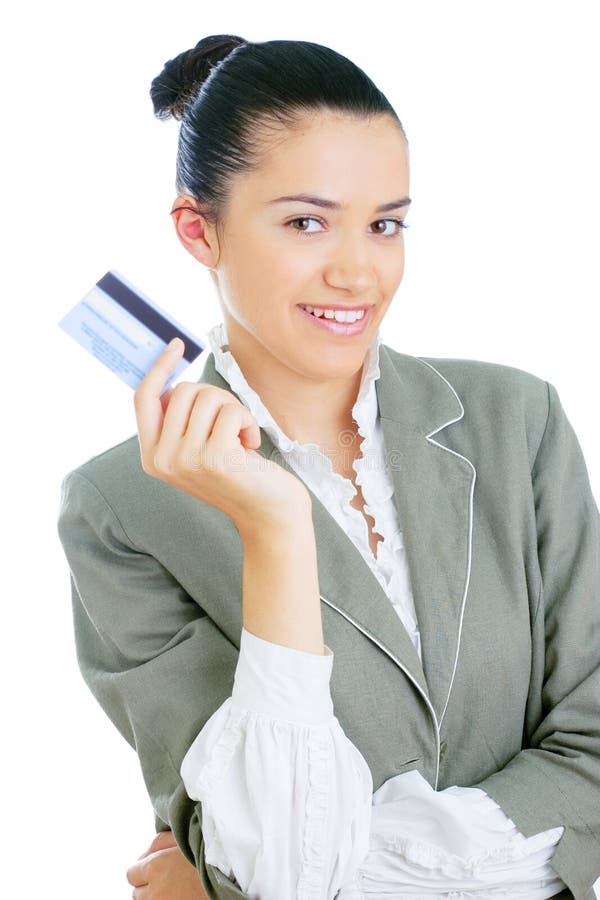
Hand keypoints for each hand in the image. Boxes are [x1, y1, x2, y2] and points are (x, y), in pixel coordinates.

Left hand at [126, 830, 208, 898]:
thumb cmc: (208, 854)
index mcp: (154, 868)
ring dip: (156, 897)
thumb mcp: (183, 838)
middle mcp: (154, 891)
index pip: (131, 874)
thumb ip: (157, 843)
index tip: (157, 867)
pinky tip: (180, 894)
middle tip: (169, 877)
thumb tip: (141, 856)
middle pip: (137, 892)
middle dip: (149, 884)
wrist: (231, 879)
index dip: (143, 869)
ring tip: (176, 887)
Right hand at [134, 338, 310, 535]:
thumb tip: (172, 382)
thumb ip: (180, 422)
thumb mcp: (198, 449)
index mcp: (152, 457)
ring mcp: (185, 461)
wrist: (270, 514)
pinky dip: (248, 421)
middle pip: (181, 391)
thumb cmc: (239, 474)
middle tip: (232, 422)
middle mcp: (162, 460)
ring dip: (235, 410)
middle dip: (214, 396)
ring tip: (241, 437)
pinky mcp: (214, 459)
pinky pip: (232, 411)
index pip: (143, 399)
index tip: (177, 345)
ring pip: (208, 397)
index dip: (158, 368)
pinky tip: (251, 446)